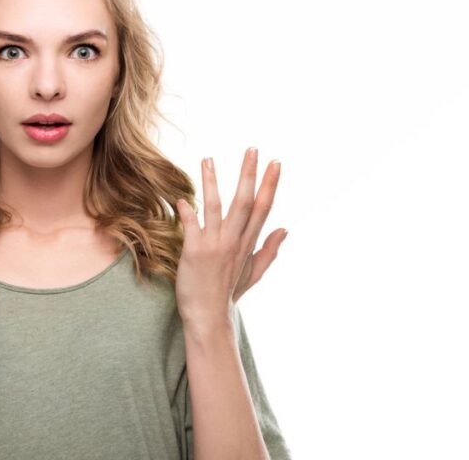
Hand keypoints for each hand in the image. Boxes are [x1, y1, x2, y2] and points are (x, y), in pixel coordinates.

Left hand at [174, 147, 285, 326]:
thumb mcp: (253, 273)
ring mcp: (214, 246)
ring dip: (211, 182)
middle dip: (249, 175)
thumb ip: (269, 250)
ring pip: (215, 208)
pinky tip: (182, 199)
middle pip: (244, 202)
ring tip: (208, 159)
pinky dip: (187, 213)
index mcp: (247, 244)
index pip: (262, 208)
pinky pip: (191, 227)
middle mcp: (234, 242)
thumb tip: (285, 229)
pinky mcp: (194, 253)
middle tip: (252, 150)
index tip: (276, 163)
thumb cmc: (228, 294)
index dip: (269, 185)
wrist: (208, 318)